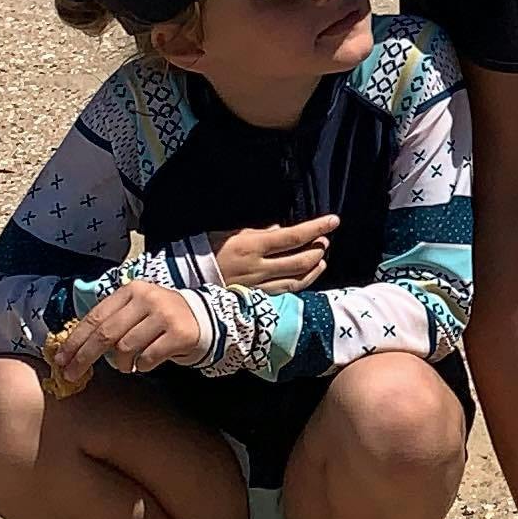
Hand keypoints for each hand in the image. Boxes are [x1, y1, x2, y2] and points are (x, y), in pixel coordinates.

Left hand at [49, 281, 208, 378]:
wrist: (204, 318)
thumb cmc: (159, 319)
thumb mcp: (134, 311)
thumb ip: (109, 322)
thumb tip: (72, 349)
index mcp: (130, 291)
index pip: (95, 317)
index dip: (75, 341)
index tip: (61, 359)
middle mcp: (147, 298)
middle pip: (106, 334)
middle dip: (85, 357)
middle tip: (72, 374)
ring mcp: (165, 315)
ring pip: (126, 348)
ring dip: (122, 364)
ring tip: (127, 365)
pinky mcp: (180, 333)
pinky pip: (148, 358)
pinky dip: (142, 366)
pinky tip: (146, 363)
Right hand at [214, 215, 335, 292]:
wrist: (183, 278)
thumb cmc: (206, 250)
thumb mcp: (231, 234)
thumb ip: (259, 232)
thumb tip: (280, 229)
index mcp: (252, 246)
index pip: (294, 236)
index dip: (317, 228)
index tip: (334, 221)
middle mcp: (258, 267)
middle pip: (300, 260)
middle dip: (318, 249)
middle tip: (324, 240)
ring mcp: (258, 285)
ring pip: (297, 279)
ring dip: (314, 268)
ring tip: (321, 258)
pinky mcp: (255, 297)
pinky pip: (285, 291)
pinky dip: (301, 283)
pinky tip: (307, 276)